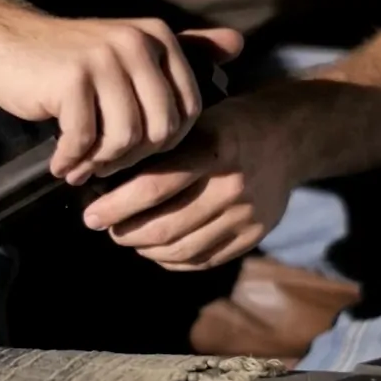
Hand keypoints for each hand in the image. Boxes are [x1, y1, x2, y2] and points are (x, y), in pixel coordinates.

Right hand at [0, 15, 242, 184]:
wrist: (5, 43)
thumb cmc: (70, 60)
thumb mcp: (131, 51)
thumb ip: (185, 50)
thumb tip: (238, 45)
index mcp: (158, 38)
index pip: (188, 111)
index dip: (164, 144)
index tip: (134, 151)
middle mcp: (136, 43)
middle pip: (160, 130)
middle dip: (134, 159)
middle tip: (106, 164)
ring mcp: (104, 58)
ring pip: (126, 138)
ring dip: (102, 163)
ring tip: (83, 165)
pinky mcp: (72, 78)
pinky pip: (86, 139)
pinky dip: (72, 159)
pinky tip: (61, 161)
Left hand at [81, 99, 295, 270]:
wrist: (289, 136)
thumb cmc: (228, 124)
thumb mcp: (196, 120)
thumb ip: (160, 149)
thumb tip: (104, 178)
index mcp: (213, 149)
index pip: (154, 187)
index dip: (115, 206)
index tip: (91, 215)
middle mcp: (231, 186)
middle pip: (164, 227)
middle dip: (125, 232)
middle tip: (105, 226)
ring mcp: (245, 216)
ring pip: (180, 250)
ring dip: (144, 249)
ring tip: (129, 236)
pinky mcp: (253, 235)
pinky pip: (202, 260)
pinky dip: (172, 259)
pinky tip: (157, 248)